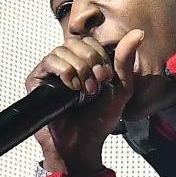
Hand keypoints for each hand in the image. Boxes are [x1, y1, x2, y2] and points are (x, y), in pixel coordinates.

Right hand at [29, 29, 145, 175]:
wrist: (83, 142)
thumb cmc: (100, 120)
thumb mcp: (121, 88)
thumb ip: (126, 60)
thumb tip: (138, 33)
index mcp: (84, 63)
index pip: (89, 41)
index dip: (99, 55)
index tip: (106, 77)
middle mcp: (66, 65)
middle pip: (76, 42)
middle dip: (90, 61)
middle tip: (96, 84)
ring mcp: (51, 72)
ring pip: (62, 50)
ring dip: (79, 69)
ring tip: (84, 90)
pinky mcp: (37, 81)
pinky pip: (49, 61)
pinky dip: (65, 72)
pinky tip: (72, 88)